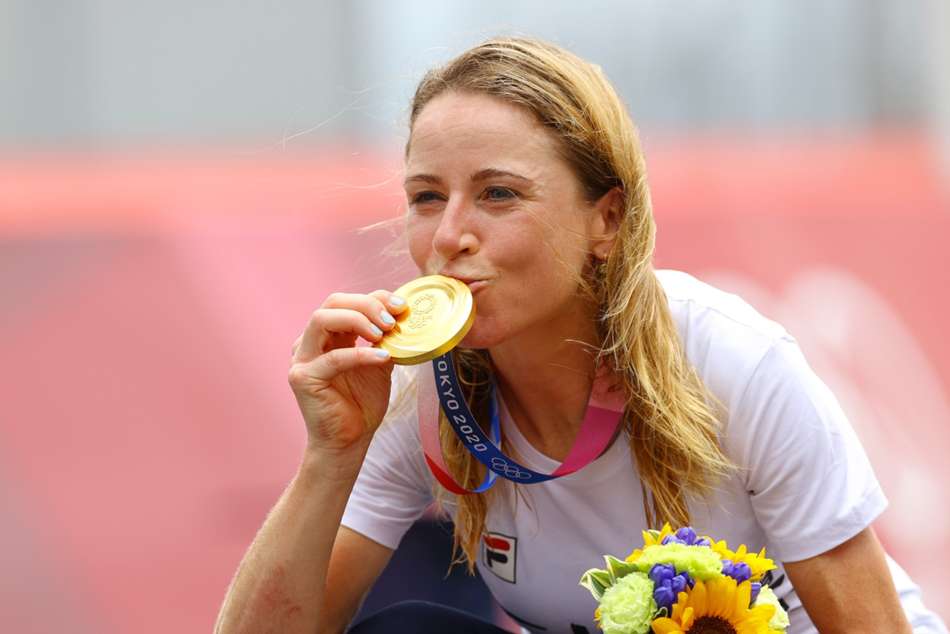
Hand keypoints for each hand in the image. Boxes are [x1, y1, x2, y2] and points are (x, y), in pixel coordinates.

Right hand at [288, 290, 405, 457]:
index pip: (347, 302)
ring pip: (322, 319)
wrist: (349, 442)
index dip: (375, 298)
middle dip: (366, 305)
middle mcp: (310, 342)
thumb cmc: (361, 404)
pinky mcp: (303, 378)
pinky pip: (333, 358)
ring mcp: (302, 359)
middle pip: (332, 303)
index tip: (401, 307)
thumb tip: (403, 315)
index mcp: (327, 336)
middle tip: (391, 320)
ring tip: (383, 333)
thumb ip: (384, 340)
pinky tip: (382, 357)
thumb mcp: (378, 363)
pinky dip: (360, 354)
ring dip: (357, 320)